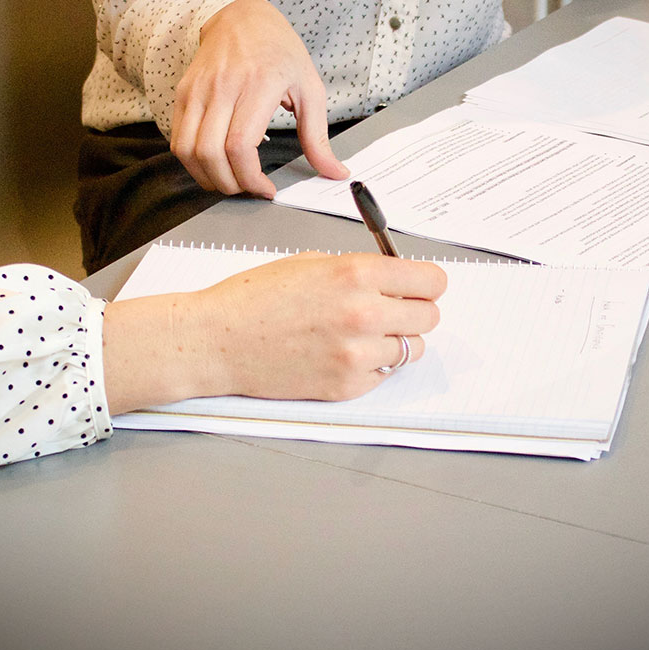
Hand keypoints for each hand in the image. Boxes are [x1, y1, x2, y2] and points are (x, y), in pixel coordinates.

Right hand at [101, 252, 446, 412]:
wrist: (217, 340)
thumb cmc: (255, 298)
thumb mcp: (312, 263)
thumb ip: (360, 270)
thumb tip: (397, 280)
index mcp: (356, 273)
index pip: (431, 281)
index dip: (425, 284)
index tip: (418, 287)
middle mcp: (364, 313)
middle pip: (429, 317)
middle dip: (412, 311)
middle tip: (390, 311)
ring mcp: (357, 354)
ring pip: (411, 349)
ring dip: (395, 341)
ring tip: (361, 335)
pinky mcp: (347, 386)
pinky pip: (384, 375)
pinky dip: (371, 366)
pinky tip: (340, 354)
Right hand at [171, 0, 349, 197]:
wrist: (243, 18)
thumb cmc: (280, 52)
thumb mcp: (310, 88)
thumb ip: (318, 136)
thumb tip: (334, 172)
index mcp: (258, 84)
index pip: (240, 145)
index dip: (250, 178)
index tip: (266, 189)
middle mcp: (223, 86)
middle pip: (210, 153)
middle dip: (229, 184)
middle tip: (248, 189)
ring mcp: (198, 89)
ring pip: (187, 150)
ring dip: (206, 177)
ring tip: (230, 180)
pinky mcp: (183, 92)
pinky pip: (178, 138)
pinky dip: (192, 161)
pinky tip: (213, 164)